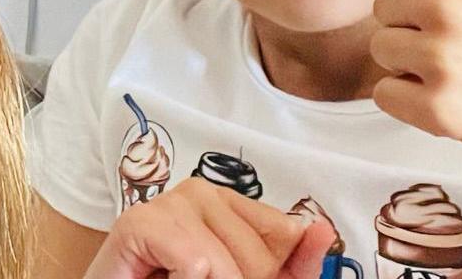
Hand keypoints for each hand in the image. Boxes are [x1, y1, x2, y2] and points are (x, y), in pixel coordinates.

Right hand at [84, 178, 335, 278]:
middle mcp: (200, 191)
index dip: (266, 271)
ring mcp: (168, 201)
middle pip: (258, 254)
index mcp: (230, 202)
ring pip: (224, 264)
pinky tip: (162, 277)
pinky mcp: (139, 222)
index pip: (284, 232)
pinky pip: (194, 263)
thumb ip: (293, 265)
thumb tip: (323, 230)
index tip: (236, 276)